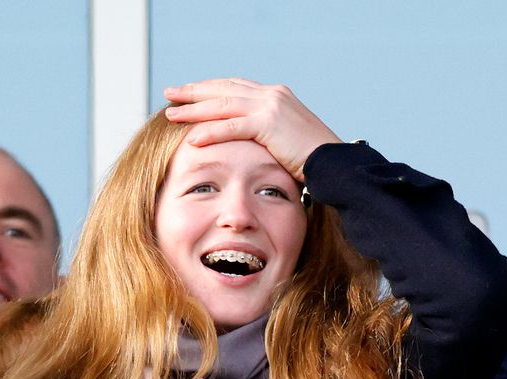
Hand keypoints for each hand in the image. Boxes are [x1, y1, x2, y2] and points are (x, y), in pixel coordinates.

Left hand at [162, 79, 341, 182]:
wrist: (335, 163)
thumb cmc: (313, 160)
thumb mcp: (287, 140)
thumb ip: (267, 134)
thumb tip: (248, 144)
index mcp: (275, 95)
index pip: (235, 86)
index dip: (210, 89)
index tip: (189, 93)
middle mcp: (271, 94)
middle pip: (223, 89)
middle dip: (194, 92)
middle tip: (171, 94)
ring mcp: (270, 106)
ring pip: (223, 105)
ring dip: (194, 109)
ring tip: (171, 113)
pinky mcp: (269, 123)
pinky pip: (232, 126)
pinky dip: (210, 131)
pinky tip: (192, 138)